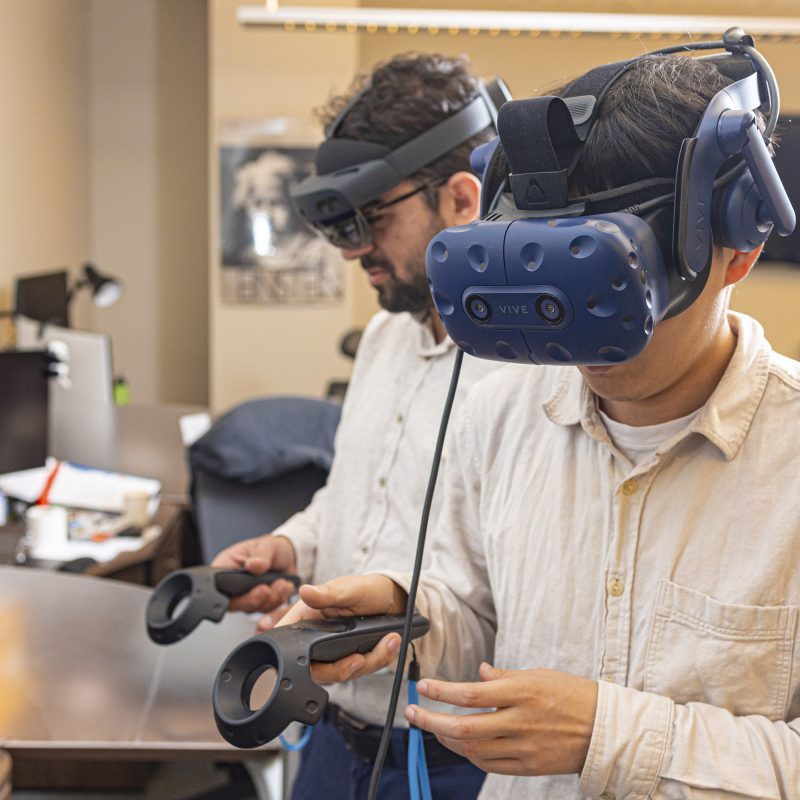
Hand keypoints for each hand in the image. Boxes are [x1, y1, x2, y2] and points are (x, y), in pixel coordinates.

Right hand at [211, 534, 297, 612]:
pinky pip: (267, 610)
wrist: (287, 557)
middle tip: (265, 589)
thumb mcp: (266, 545)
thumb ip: (261, 555)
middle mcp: (232, 587)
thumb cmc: (269, 548)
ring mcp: (245, 598)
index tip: (246, 587)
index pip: (216, 586)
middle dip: (252, 599)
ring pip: (252, 609)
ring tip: (281, 583)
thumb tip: (253, 565)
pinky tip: (285, 587)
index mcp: (225, 569)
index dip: (226, 593)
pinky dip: (278, 600)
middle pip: (233, 604)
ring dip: (269, 598)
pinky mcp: (259, 604)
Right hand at [276, 574, 407, 684]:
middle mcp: (317, 640)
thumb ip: (326, 594)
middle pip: (317, 671)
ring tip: (388, 640)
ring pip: (344, 674)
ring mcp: (336, 653)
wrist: (394, 598)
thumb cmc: (366, 588)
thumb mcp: (347, 589)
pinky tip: (390, 643)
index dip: (295, 662)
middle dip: (342, 669)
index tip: (320, 662)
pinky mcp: (354, 659)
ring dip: (369, 661)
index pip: (288, 648)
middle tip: (360, 658)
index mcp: (306, 620)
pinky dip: (379, 659)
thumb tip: (305, 591)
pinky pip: (363, 670)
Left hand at [404, 663, 597, 776]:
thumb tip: (477, 672)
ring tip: (433, 728)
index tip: (423, 687)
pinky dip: (470, 754)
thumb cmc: (570, 694)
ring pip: (472, 748)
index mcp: (521, 692)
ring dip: (446, 739)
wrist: (604, 729)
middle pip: (464, 727)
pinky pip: (489, 764)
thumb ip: (503, 677)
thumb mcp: (538, 675)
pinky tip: (460, 745)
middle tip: (411, 714)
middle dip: (431, 721)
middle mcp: (519, 721)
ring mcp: (523, 748)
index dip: (442, 692)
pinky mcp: (528, 767)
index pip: (471, 693)